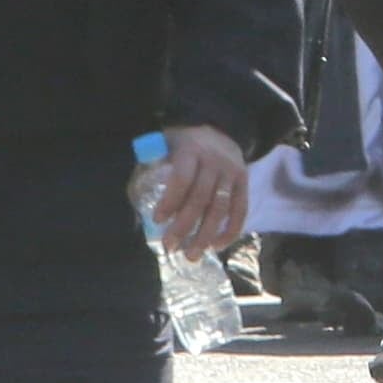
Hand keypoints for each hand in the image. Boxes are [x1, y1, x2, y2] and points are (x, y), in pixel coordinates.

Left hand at [147, 124, 247, 256]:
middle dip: (184, 226)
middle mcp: (214, 161)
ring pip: (220, 208)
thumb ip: (153, 166)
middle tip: (170, 247)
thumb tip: (136, 201)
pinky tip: (216, 246)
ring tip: (191, 255)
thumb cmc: (185, 143)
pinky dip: (230, 231)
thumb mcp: (167, 144)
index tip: (157, 221)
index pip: (182, 178)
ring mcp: (232, 172)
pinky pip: (240, 210)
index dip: (170, 201)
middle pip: (200, 198)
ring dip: (205, 235)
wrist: (221, 128)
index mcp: (191, 150)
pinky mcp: (245, 182)